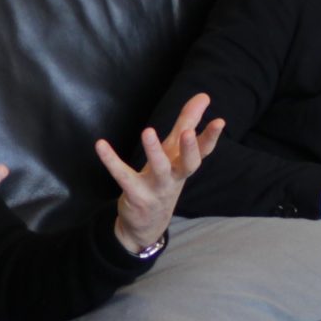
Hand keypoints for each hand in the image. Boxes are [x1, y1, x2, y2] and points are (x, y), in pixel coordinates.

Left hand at [97, 93, 222, 255]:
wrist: (146, 225)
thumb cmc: (164, 180)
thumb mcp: (175, 152)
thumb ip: (188, 122)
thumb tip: (204, 96)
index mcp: (183, 166)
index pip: (202, 152)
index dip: (211, 138)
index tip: (220, 121)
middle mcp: (174, 178)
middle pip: (187, 165)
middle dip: (189, 150)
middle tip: (188, 133)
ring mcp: (155, 189)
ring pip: (158, 170)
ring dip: (153, 152)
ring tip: (148, 131)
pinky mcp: (135, 195)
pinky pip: (122, 176)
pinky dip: (111, 160)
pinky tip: (100, 145)